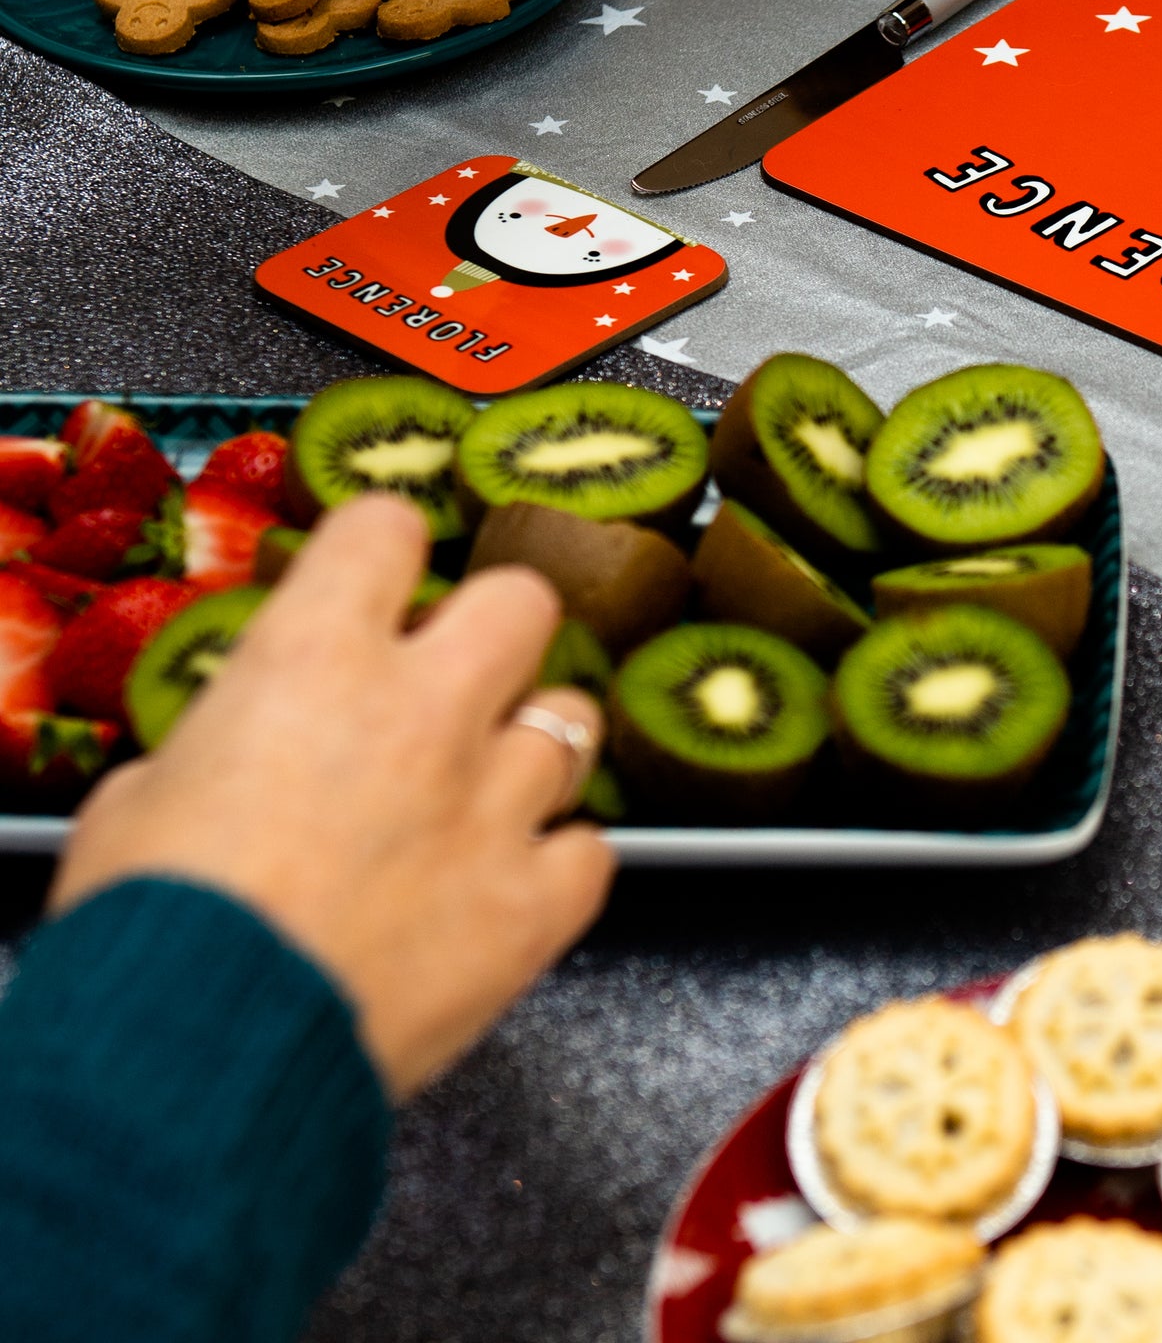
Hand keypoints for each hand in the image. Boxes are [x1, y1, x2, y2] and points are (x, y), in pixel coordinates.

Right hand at [51, 492, 613, 1099]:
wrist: (199, 1060)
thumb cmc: (153, 929)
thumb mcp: (141, 803)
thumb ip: (217, 752)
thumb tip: (230, 760)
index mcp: (315, 661)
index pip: (384, 529)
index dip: (380, 550)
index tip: (375, 578)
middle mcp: (426, 709)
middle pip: (523, 600)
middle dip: (496, 631)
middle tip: (461, 677)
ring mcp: (495, 803)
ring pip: (576, 722)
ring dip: (534, 749)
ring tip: (487, 792)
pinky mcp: (534, 902)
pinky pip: (592, 852)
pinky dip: (561, 865)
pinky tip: (514, 887)